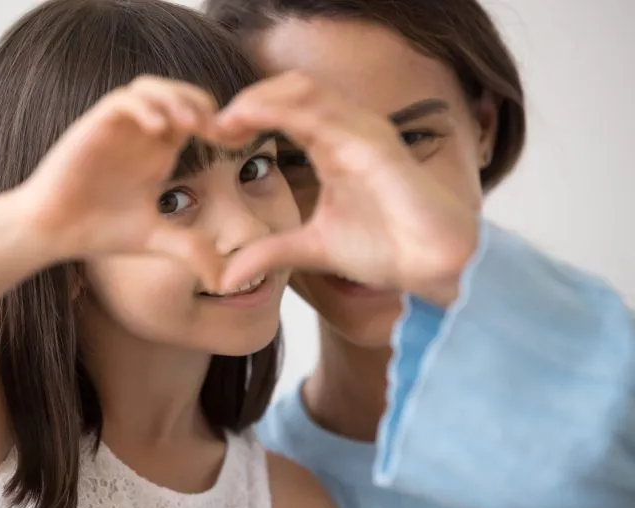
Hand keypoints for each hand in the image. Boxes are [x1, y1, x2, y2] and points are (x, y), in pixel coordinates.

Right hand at [12, 77, 222, 288]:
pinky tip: (158, 130)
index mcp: (159, 152)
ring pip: (150, 88)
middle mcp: (140, 135)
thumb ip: (190, 250)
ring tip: (191, 124)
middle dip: (201, 103)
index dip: (220, 124)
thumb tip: (223, 281)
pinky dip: (143, 107)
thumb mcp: (156, 239)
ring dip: (174, 98)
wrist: (52, 231)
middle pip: (178, 93)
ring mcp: (117, 128)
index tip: (237, 142)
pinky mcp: (93, 127)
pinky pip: (122, 101)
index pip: (195, 118)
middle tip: (216, 129)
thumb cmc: (99, 230)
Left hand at [213, 72, 478, 302]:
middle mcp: (348, 131)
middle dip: (247, 100)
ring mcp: (364, 133)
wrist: (434, 266)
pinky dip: (284, 110)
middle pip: (290, 89)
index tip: (214, 137)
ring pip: (305, 90)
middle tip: (213, 126)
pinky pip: (327, 113)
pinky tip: (254, 122)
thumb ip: (271, 252)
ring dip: (259, 98)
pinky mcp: (377, 146)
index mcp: (333, 146)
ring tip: (226, 122)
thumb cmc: (386, 248)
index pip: (285, 109)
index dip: (246, 115)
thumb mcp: (312, 249)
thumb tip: (224, 278)